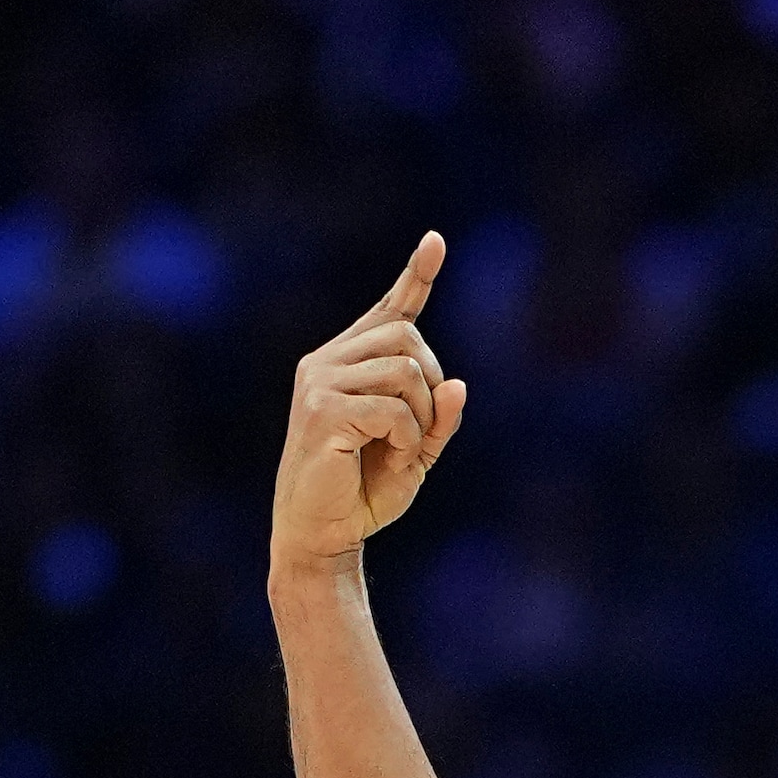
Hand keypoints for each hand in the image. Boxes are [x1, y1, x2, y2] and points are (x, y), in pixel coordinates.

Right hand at [271, 234, 466, 577]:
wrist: (319, 536)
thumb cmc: (361, 494)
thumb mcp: (415, 453)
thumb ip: (438, 419)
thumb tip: (458, 385)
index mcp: (345, 363)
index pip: (389, 311)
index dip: (417, 275)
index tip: (436, 241)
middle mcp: (326, 362)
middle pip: (408, 337)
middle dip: (429, 385)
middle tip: (415, 434)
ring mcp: (320, 382)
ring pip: (405, 369)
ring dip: (418, 417)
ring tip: (398, 450)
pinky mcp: (322, 409)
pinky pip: (393, 406)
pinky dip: (406, 436)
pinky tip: (389, 456)